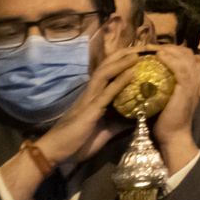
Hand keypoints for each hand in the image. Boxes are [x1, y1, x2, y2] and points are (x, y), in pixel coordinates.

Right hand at [35, 46, 140, 166]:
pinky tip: (132, 71)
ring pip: (105, 72)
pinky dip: (120, 80)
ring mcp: (89, 99)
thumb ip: (120, 121)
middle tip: (144, 46)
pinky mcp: (90, 109)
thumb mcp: (106, 130)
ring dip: (122, 61)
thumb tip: (139, 116)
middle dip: (125, 54)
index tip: (142, 53)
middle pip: (107, 66)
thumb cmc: (78, 142)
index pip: (109, 71)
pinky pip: (107, 91)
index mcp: (94, 96)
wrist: (55, 153)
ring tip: (139, 52)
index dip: (124, 60)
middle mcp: (91, 92)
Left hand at [149, 44, 199, 174]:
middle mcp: (195, 80)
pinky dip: (170, 59)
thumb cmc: (167, 121)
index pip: (187, 58)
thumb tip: (151, 79)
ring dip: (170, 50)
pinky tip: (160, 56)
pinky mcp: (186, 89)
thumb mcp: (168, 100)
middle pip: (187, 54)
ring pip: (185, 58)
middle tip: (155, 46)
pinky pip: (180, 68)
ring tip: (156, 48)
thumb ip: (165, 88)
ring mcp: (192, 84)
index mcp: (192, 82)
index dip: (175, 51)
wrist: (173, 136)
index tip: (159, 49)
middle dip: (172, 47)